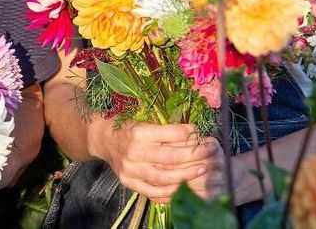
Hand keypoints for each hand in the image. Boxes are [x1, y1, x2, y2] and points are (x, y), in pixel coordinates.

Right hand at [93, 122, 224, 203]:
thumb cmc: (129, 130)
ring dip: (186, 175)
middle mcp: (134, 152)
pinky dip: (170, 192)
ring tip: (202, 170)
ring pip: (163, 177)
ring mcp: (131, 170)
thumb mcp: (145, 123)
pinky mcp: (129, 182)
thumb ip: (167, 130)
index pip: (169, 134)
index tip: (201, 134)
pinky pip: (153, 192)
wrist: (104, 141)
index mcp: (138, 133)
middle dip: (194, 156)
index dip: (188, 135)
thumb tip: (193, 132)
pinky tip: (184, 188)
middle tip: (210, 153)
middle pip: (170, 157)